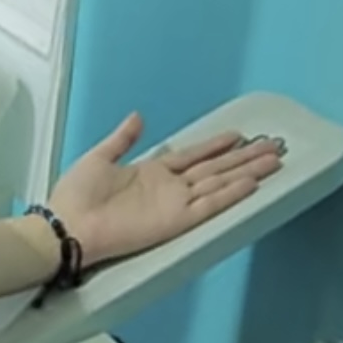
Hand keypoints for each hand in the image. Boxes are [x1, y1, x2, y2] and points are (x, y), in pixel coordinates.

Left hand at [48, 112, 282, 267]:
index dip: (215, 146)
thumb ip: (123, 139)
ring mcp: (174, 204)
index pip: (192, 156)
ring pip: (219, 184)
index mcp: (150, 173)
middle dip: (242, 158)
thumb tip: (137, 118)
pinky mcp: (175, 220)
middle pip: (214, 169)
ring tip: (273, 159)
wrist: (69, 224)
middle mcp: (168, 188)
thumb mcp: (99, 157)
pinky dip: (230, 195)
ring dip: (246, 172)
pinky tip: (251, 184)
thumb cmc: (76, 195)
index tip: (238, 136)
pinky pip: (209, 205)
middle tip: (272, 145)